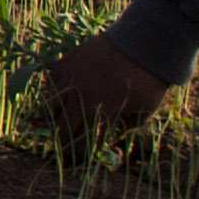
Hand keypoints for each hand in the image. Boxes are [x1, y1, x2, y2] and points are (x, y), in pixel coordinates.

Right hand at [38, 32, 171, 141]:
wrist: (144, 41)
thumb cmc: (149, 79)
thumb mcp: (146, 111)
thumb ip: (128, 129)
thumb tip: (114, 140)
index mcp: (102, 113)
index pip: (82, 143)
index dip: (79, 153)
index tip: (79, 156)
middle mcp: (82, 97)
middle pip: (61, 129)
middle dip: (63, 140)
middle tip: (65, 143)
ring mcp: (71, 79)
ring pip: (49, 107)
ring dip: (54, 117)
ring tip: (60, 119)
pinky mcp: (66, 62)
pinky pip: (50, 83)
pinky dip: (53, 91)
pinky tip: (62, 94)